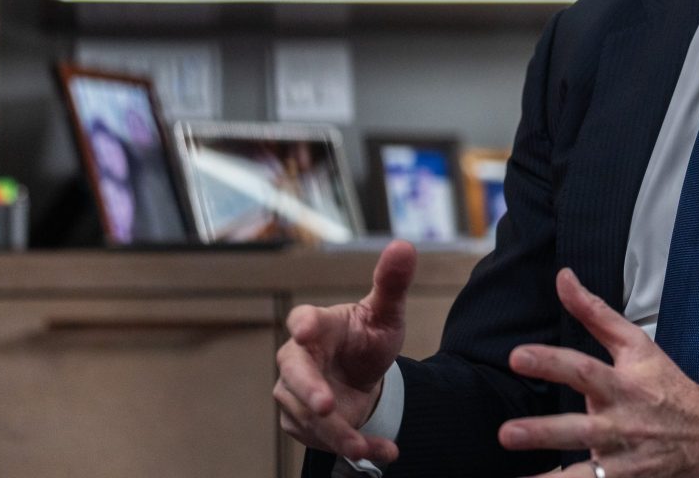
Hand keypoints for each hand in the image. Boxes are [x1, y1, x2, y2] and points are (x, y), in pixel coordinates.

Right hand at [274, 239, 416, 461]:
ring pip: (307, 416)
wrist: (363, 375)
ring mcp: (295, 393)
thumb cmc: (368, 336)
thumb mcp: (386, 313)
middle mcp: (298, 358)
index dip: (304, 324)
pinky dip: (353, 446)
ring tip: (366, 446)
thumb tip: (404, 245)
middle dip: (308, 392)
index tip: (305, 330)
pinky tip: (381, 451)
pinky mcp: (301, 422)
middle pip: (294, 374)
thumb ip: (392, 283)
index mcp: (318, 325)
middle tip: (325, 407)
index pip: (304, 319)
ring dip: (337, 433)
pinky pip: (321, 439)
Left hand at [498, 268, 698, 477]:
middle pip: (580, 429)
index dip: (551, 362)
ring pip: (587, 474)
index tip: (517, 356)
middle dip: (543, 432)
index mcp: (623, 385)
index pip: (583, 370)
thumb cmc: (668, 385)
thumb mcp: (636, 345)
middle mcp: (622, 424)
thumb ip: (595, 313)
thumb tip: (562, 277)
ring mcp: (625, 460)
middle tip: (507, 434)